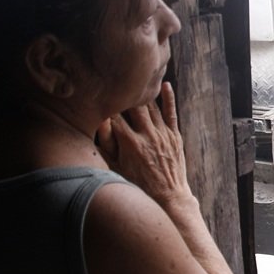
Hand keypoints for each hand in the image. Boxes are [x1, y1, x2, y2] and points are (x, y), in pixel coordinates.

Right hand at [96, 82, 188, 202]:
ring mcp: (163, 134)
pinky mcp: (174, 136)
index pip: (115, 116)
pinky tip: (165, 85)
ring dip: (144, 92)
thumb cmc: (137, 184)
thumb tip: (99, 122)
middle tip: (118, 78)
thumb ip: (107, 145)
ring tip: (136, 77)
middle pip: (134, 106)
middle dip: (125, 93)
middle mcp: (147, 136)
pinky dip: (168, 98)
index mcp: (130, 143)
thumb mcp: (116, 168)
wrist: (168, 197)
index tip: (100, 92)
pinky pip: (171, 113)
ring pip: (152, 107)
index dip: (107, 103)